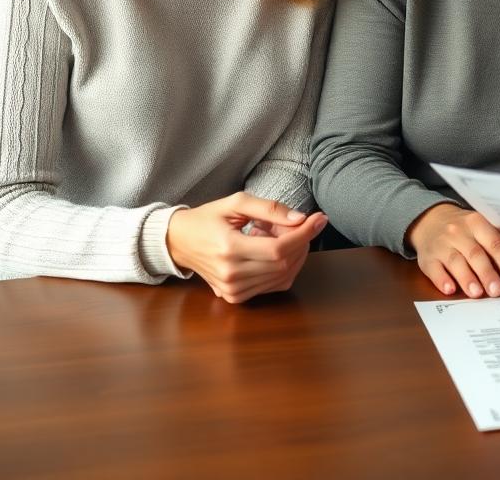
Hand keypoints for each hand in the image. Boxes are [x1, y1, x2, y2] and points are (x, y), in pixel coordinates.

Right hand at [166, 192, 327, 303]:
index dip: (304, 234)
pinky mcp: (235, 297)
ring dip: (295, 254)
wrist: (179, 242)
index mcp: (229, 249)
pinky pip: (274, 285)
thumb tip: (300, 218)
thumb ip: (270, 208)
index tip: (320, 218)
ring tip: (283, 233)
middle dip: (302, 241)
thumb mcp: (236, 202)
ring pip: (283, 276)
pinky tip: (276, 250)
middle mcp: (230, 275)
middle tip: (302, 222)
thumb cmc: (208, 218)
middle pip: (284, 263)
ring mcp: (232, 290)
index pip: (279, 248)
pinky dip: (285, 267)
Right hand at [406, 203, 499, 297]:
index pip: (496, 243)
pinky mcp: (427, 258)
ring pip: (455, 261)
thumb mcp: (488, 232)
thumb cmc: (466, 230)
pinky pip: (434, 269)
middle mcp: (459, 232)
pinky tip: (450, 289)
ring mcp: (442, 244)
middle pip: (476, 253)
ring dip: (467, 278)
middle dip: (488, 273)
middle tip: (498, 291)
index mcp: (478, 223)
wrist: (430, 221)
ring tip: (478, 293)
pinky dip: (442, 280)